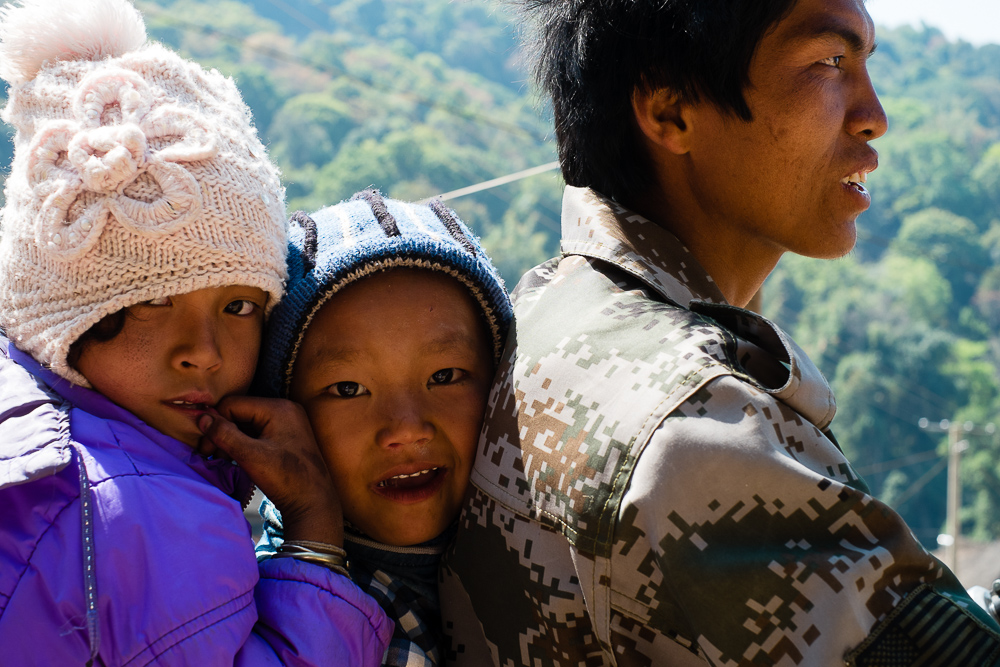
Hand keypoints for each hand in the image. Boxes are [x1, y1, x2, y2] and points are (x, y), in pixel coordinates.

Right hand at [197, 396, 343, 545]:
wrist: (313, 503)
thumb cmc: (286, 479)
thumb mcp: (251, 456)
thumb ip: (225, 434)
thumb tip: (202, 418)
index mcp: (278, 408)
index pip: (233, 405)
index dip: (215, 424)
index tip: (206, 448)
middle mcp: (285, 409)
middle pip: (240, 413)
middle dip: (223, 433)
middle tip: (211, 455)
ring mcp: (287, 423)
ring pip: (247, 424)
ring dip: (231, 440)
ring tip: (223, 460)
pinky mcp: (287, 436)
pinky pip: (258, 433)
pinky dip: (244, 444)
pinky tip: (236, 459)